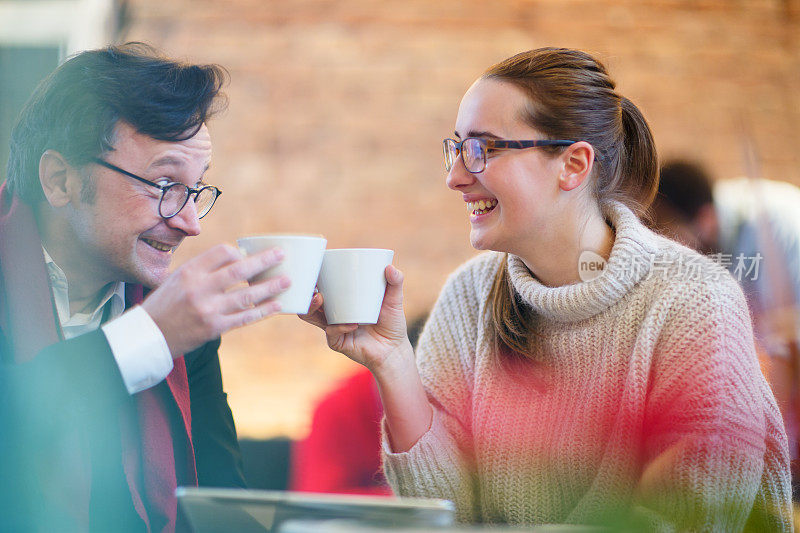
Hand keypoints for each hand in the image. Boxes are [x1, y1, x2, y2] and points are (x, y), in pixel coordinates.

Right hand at [142, 244, 289, 356]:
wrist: (149, 336)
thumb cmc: (165, 304)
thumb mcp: (176, 278)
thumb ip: (203, 269)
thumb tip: (237, 259)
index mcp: (189, 271)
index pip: (222, 252)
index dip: (239, 252)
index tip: (248, 255)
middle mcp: (199, 288)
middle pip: (239, 270)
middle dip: (264, 261)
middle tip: (281, 255)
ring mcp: (208, 309)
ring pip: (247, 295)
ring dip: (270, 287)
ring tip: (287, 280)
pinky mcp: (215, 328)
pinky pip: (245, 317)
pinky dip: (263, 310)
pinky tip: (276, 305)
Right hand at [300, 265, 412, 374]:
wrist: (394, 349)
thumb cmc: (391, 322)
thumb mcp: (394, 299)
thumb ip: (395, 282)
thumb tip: (390, 266)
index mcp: (341, 299)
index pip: (322, 285)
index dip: (313, 277)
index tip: (313, 266)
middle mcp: (333, 313)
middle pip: (310, 300)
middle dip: (306, 290)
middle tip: (314, 284)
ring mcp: (333, 327)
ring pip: (312, 316)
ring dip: (312, 307)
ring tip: (319, 298)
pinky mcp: (337, 342)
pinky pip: (332, 332)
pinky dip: (340, 326)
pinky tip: (352, 324)